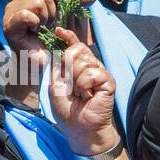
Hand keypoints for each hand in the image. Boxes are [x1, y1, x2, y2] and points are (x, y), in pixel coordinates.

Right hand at [4, 0, 59, 56]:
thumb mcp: (54, 14)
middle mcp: (16, 2)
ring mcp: (10, 14)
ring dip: (46, 19)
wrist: (38, 62)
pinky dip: (35, 24)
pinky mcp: (9, 27)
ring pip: (37, 3)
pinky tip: (34, 32)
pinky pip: (27, 15)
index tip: (55, 3)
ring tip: (41, 29)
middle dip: (52, 12)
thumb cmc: (47, 39)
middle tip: (46, 24)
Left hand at [47, 29, 120, 155]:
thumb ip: (55, 67)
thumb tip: (51, 50)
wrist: (79, 128)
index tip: (58, 31)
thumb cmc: (68, 110)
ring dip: (76, 79)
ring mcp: (100, 73)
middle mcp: (91, 67)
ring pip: (84, 61)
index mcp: (77, 66)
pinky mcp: (108, 82)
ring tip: (79, 94)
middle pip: (77, 50)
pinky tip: (87, 95)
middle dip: (68, 66)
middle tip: (70, 85)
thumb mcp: (54, 85)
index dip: (67, 37)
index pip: (75, 45)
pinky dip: (85, 85)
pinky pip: (93, 73)